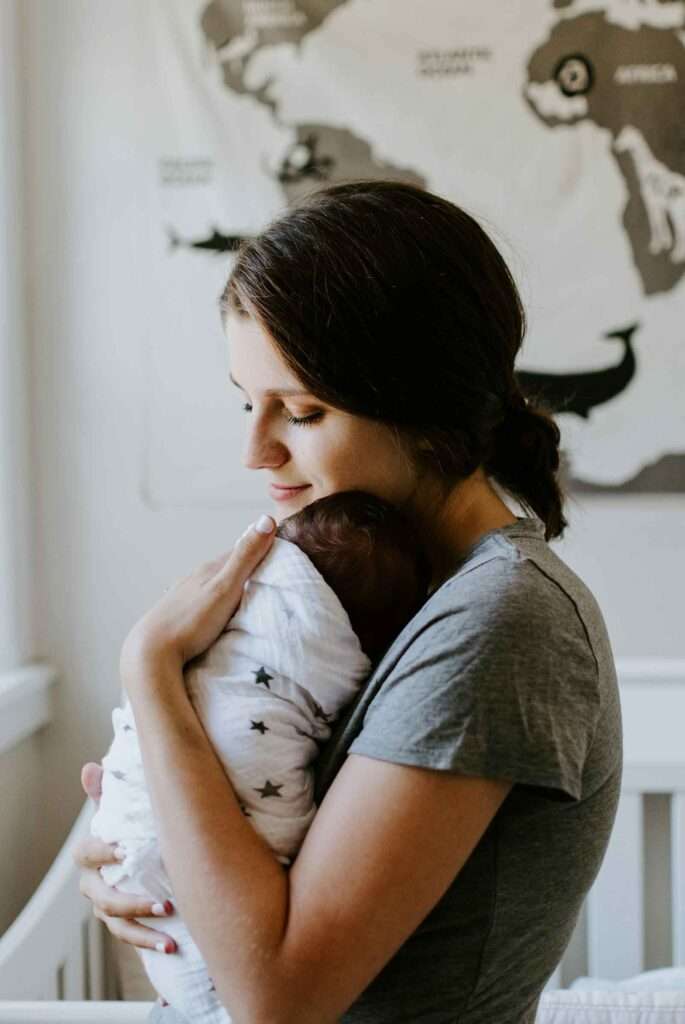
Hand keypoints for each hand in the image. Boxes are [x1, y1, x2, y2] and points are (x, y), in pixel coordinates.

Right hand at [73, 761, 177, 966]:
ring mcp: (107, 907)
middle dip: (133, 903)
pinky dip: (149, 942)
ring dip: (143, 932)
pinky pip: (131, 937)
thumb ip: (106, 792)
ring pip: (118, 925)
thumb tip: (91, 768)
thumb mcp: (120, 809)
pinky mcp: (123, 923)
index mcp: (91, 855)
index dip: (103, 852)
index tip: (124, 850)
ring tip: (170, 934)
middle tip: (165, 903)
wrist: (140, 854)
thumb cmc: (129, 826)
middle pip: (104, 899)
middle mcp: (94, 884)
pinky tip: (171, 946)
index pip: (87, 854)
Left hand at [120, 515, 276, 680]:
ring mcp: (182, 597)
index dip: (259, 549)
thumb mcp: (225, 587)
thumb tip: (266, 519)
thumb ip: (245, 557)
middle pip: (225, 568)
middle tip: (268, 576)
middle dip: (245, 568)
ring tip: (244, 596)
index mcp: (208, 569)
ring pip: (211, 585)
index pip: (239, 551)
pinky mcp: (175, 615)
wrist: (150, 653)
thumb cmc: (191, 622)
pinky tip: (215, 613)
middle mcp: (193, 578)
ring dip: (228, 587)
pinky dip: (213, 603)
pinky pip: (200, 602)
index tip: (280, 552)